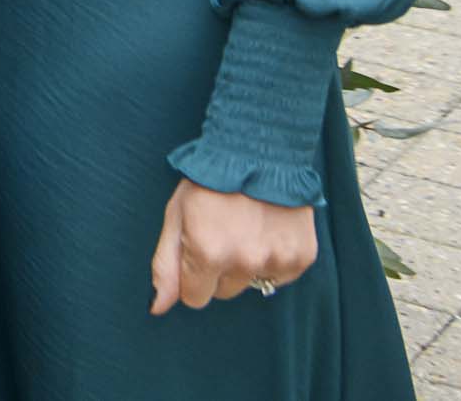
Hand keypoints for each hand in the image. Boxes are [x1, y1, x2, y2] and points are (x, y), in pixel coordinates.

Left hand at [151, 178, 318, 312]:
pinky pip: (280, 276)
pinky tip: (267, 231)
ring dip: (245, 265)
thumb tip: (158, 307)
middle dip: (218, 270)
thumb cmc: (209, 182)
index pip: (194, 298)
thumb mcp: (175, 216)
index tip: (196, 250)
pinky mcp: (301, 258)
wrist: (260, 152)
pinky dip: (272, 259)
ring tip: (244, 229)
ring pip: (251, 285)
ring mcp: (276, 261)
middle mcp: (243, 262)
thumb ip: (165, 265)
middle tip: (221, 233)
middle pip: (223, 293)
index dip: (191, 275)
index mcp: (207, 253)